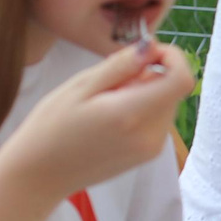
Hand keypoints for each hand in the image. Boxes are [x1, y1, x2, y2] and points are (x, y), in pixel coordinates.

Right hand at [0, 40, 198, 200]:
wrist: (39, 175)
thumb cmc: (50, 127)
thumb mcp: (80, 86)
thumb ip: (121, 65)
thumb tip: (152, 45)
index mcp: (132, 114)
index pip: (181, 79)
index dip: (172, 57)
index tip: (148, 51)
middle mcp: (150, 135)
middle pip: (172, 89)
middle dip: (150, 74)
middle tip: (110, 79)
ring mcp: (151, 149)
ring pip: (165, 103)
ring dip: (144, 92)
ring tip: (105, 101)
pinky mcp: (147, 155)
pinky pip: (157, 120)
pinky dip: (141, 109)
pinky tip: (110, 116)